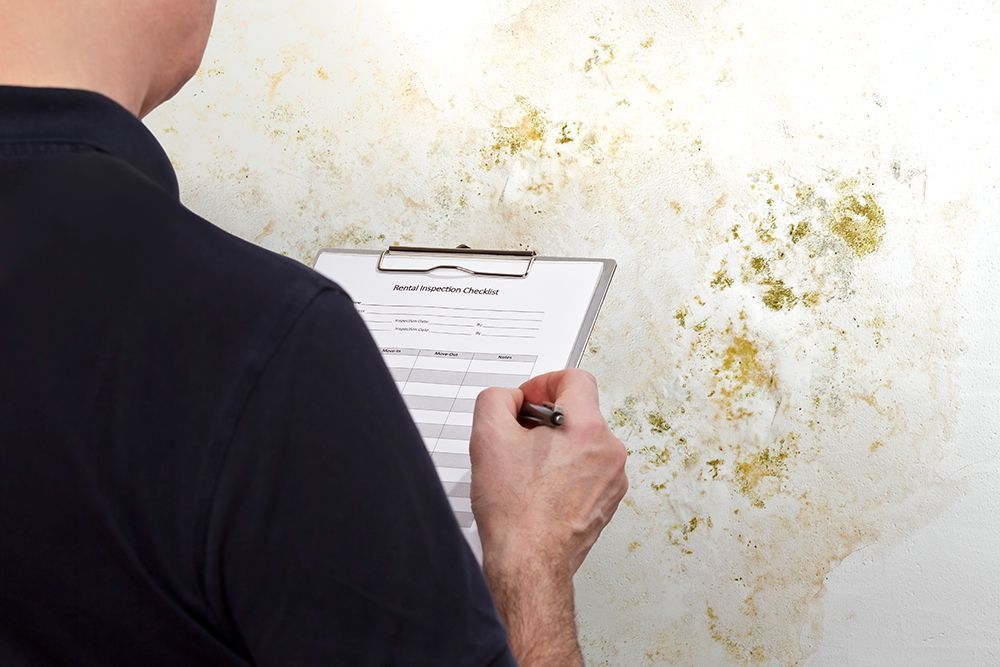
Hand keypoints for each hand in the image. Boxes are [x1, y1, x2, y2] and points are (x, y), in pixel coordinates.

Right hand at [470, 369, 627, 665]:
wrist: (529, 564)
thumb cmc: (515, 512)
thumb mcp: (488, 436)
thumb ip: (497, 399)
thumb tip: (511, 399)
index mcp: (588, 429)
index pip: (575, 379)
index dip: (544, 383)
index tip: (526, 402)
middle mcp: (609, 452)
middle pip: (578, 413)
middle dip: (545, 420)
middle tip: (518, 439)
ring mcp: (612, 481)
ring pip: (582, 444)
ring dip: (554, 448)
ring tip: (526, 470)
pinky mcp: (606, 503)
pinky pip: (586, 471)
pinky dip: (563, 473)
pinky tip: (538, 490)